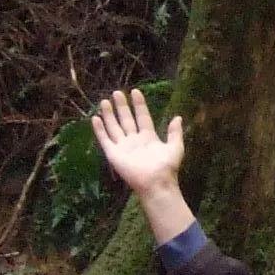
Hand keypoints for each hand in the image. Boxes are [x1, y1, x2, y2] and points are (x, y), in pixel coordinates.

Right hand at [91, 88, 192, 243]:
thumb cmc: (167, 167)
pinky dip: (100, 130)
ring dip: (109, 115)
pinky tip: (95, 119)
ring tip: (104, 101)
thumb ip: (175, 132)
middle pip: (126, 119)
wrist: (156, 182)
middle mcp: (134, 140)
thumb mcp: (175, 147)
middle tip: (117, 92)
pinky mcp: (113, 154)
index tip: (135, 91)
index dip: (139, 105)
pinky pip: (105, 139)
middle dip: (121, 106)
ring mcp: (123, 146)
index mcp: (149, 137)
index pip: (142, 117)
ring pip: (114, 127)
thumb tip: (178, 117)